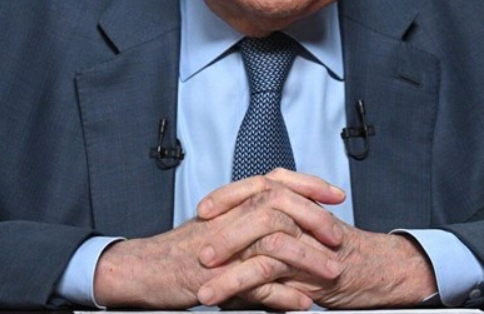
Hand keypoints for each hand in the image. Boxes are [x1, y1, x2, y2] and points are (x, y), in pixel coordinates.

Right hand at [93, 169, 346, 309]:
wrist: (144, 268)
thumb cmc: (182, 249)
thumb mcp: (220, 225)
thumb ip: (249, 218)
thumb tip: (285, 218)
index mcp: (232, 202)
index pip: (276, 181)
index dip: (309, 185)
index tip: (336, 194)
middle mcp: (229, 217)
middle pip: (279, 205)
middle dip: (314, 219)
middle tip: (338, 236)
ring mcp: (223, 247)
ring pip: (273, 244)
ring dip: (307, 260)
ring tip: (332, 273)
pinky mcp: (217, 277)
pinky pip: (256, 284)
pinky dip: (282, 296)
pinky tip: (303, 303)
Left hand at [196, 170, 437, 308]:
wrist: (380, 269)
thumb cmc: (341, 255)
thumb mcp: (304, 237)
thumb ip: (273, 237)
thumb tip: (234, 255)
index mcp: (297, 202)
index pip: (257, 186)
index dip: (228, 195)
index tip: (203, 210)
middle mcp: (301, 214)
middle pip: (258, 207)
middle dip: (224, 230)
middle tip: (200, 252)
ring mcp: (306, 238)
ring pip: (262, 240)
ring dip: (228, 268)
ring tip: (204, 288)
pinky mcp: (310, 266)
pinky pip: (271, 271)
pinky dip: (245, 285)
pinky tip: (226, 300)